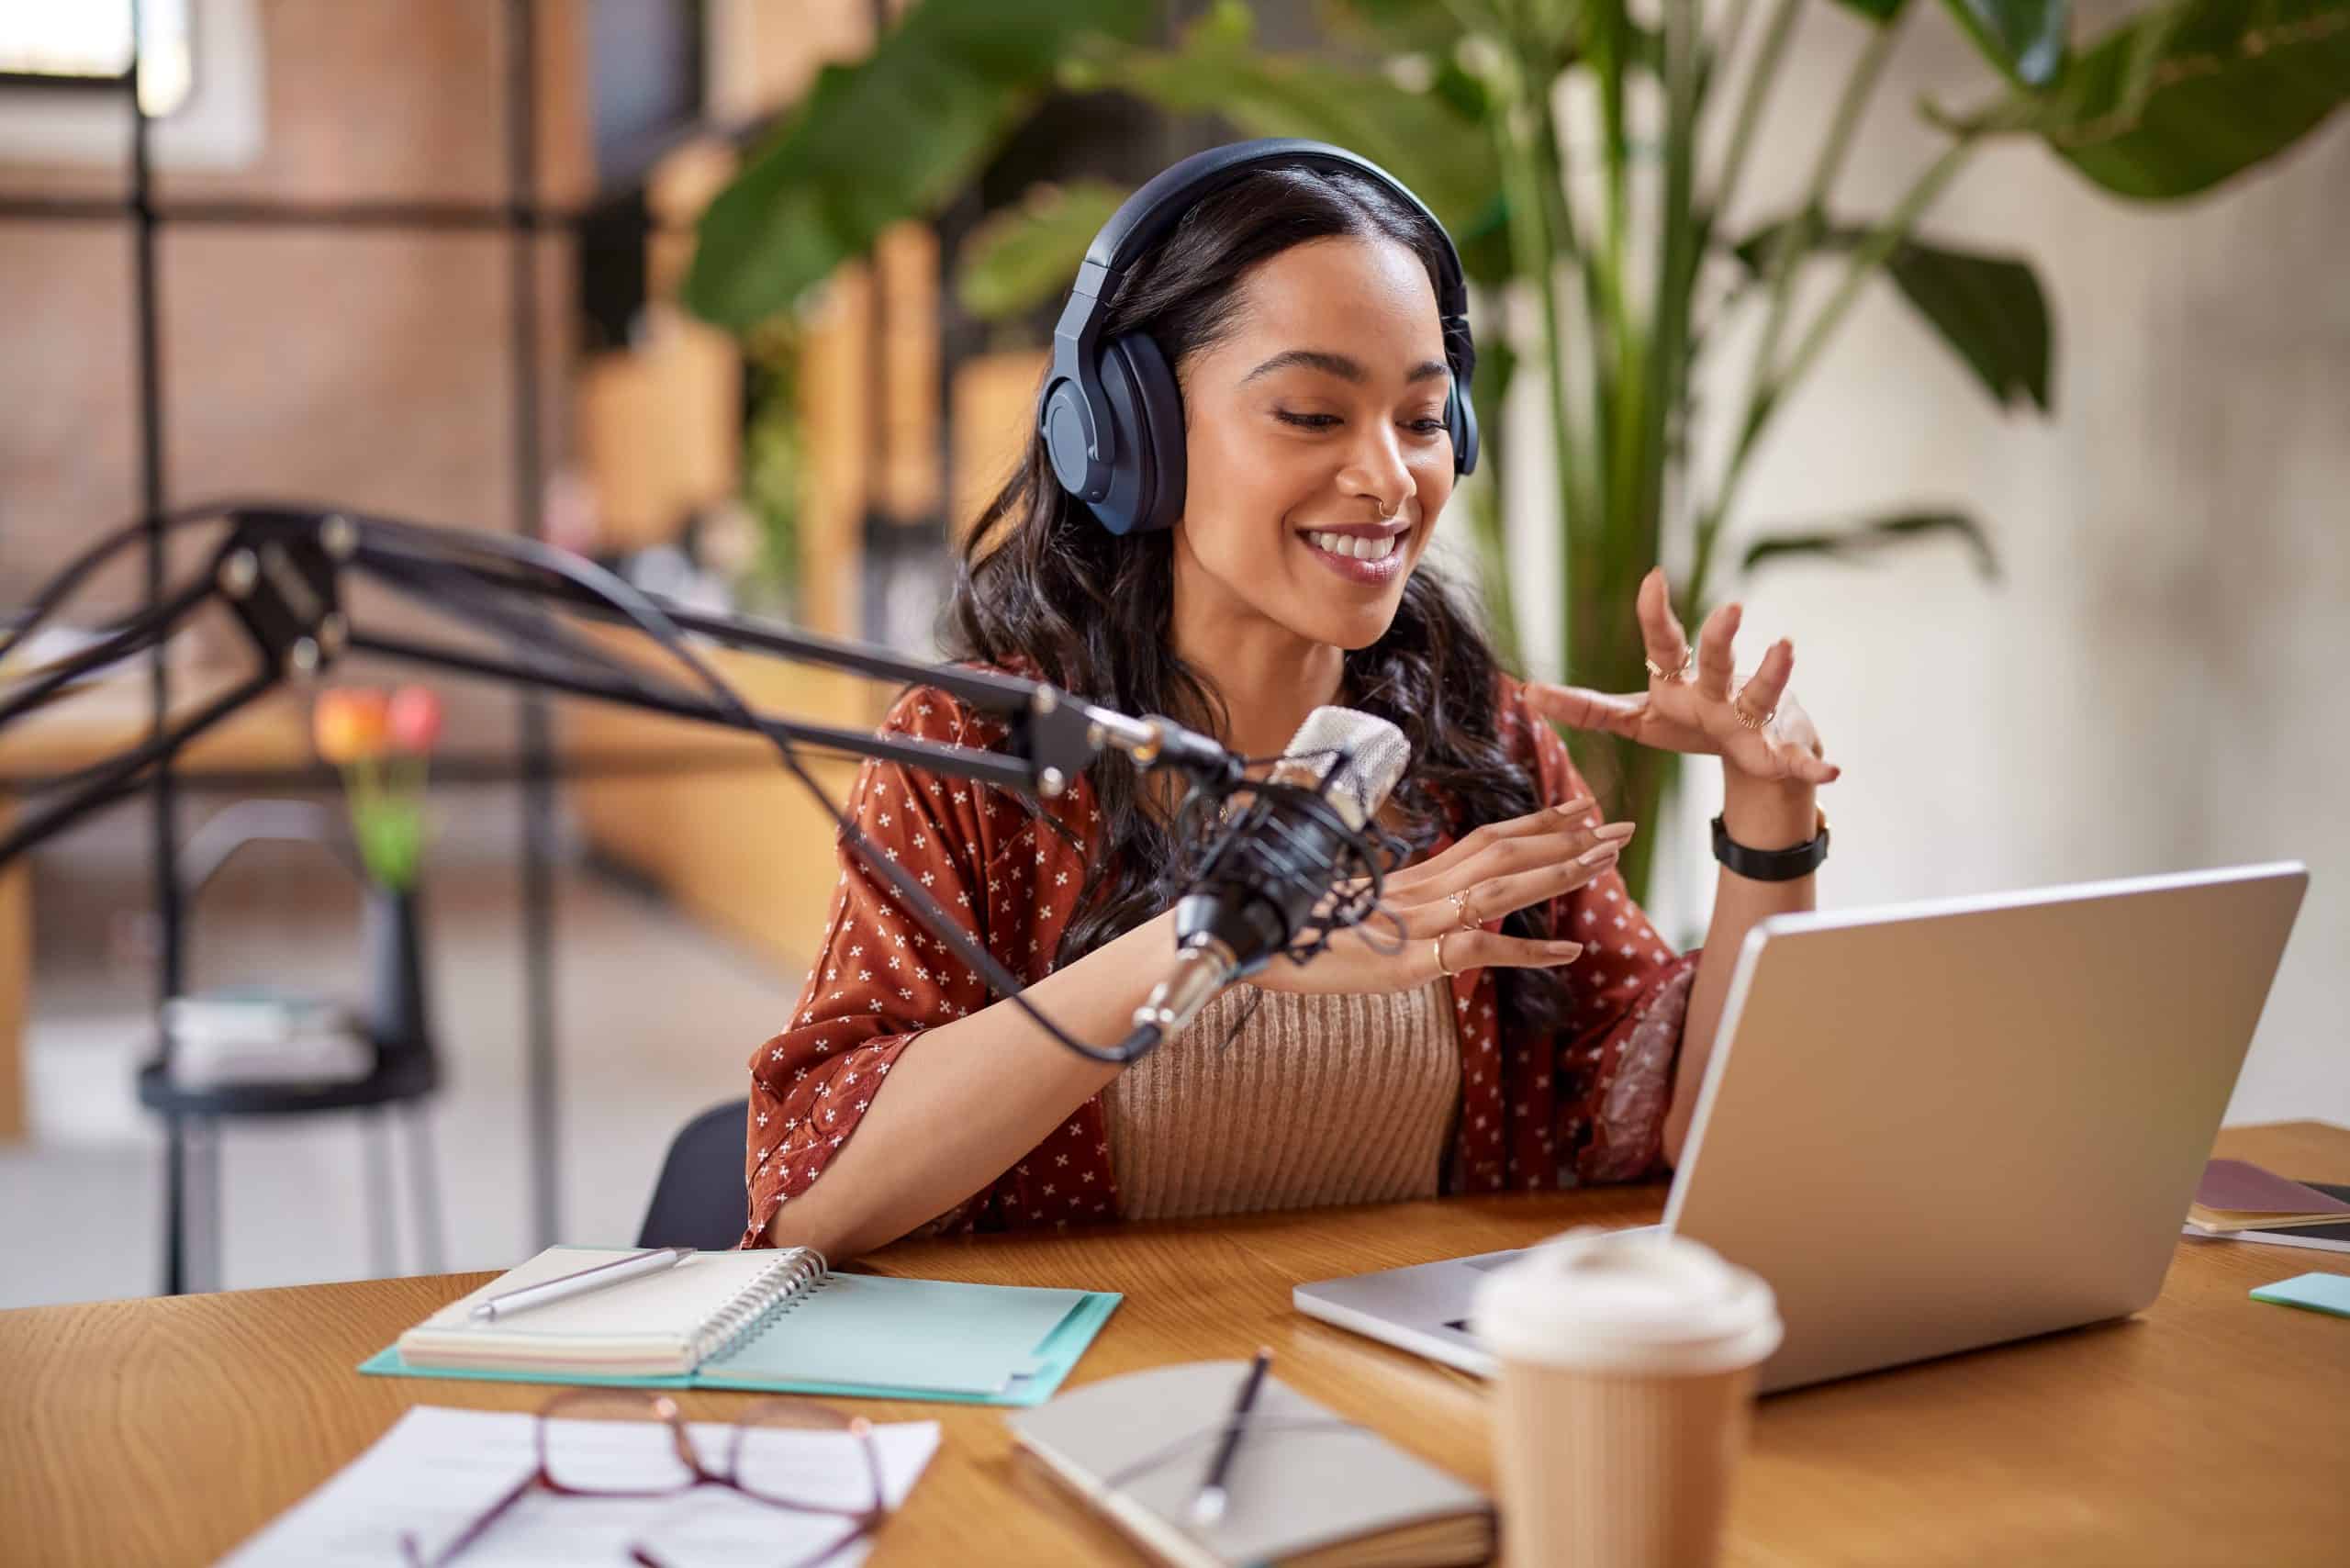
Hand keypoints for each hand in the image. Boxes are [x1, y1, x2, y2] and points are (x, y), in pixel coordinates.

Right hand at [1250, 797, 1632, 995]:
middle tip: (1618, 825)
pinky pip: (1480, 947)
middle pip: (1504, 853)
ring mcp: (1417, 921)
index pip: (1485, 840)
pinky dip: (1529, 951)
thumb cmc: (1289, 933)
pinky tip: (1570, 951)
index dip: (1535, 824)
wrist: (1244, 943)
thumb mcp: (1352, 921)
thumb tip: (1413, 919)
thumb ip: (1389, 915)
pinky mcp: (1410, 959)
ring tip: (1607, 859)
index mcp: (1410, 880)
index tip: (1578, 809)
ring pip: (1502, 887)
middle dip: (1566, 838)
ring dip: (1559, 872)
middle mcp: (1420, 890)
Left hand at [1522, 566, 1838, 786]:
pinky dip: (1812, 767)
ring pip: (1761, 692)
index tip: (1653, 577)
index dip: (1656, 613)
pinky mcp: (1777, 749)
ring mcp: (1752, 717)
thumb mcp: (1636, 717)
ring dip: (1774, 671)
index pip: (1664, 641)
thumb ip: (1586, 707)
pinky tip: (1832, 773)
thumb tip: (1527, 691)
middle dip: (1721, 635)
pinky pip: (1795, 761)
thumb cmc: (1690, 723)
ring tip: (1784, 645)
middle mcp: (1717, 690)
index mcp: (1680, 680)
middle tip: (1728, 608)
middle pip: (1716, 660)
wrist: (1752, 754)